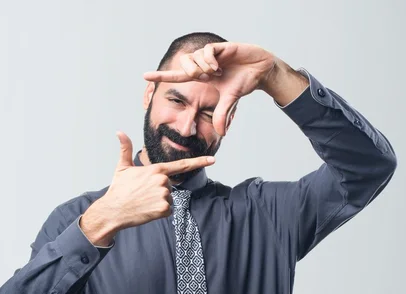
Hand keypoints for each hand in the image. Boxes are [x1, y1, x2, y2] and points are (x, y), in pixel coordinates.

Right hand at [80, 132, 215, 245]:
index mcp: (156, 170)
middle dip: (159, 191)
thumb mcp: (122, 167)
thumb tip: (119, 132)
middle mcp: (163, 181)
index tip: (213, 160)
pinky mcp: (164, 209)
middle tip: (143, 194)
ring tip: (143, 202)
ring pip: (169, 199)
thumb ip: (125, 149)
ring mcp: (164, 195)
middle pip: (170, 186)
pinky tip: (147, 210)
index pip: (182, 165)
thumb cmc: (118, 189)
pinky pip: (167, 210)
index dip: (199, 162)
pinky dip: (159, 212)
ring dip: (159, 202)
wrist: (113, 211)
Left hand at [143, 42, 276, 135]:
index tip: (144, 76)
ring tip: (217, 73)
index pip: (178, 75)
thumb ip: (222, 115)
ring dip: (204, 68)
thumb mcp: (231, 101)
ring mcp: (211, 55)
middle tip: (207, 78)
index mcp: (203, 77)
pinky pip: (206, 51)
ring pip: (194, 58)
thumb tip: (221, 134)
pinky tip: (220, 66)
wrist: (261, 71)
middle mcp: (204, 65)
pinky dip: (210, 60)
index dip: (162, 75)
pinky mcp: (220, 47)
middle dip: (191, 72)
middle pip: (184, 64)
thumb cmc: (244, 83)